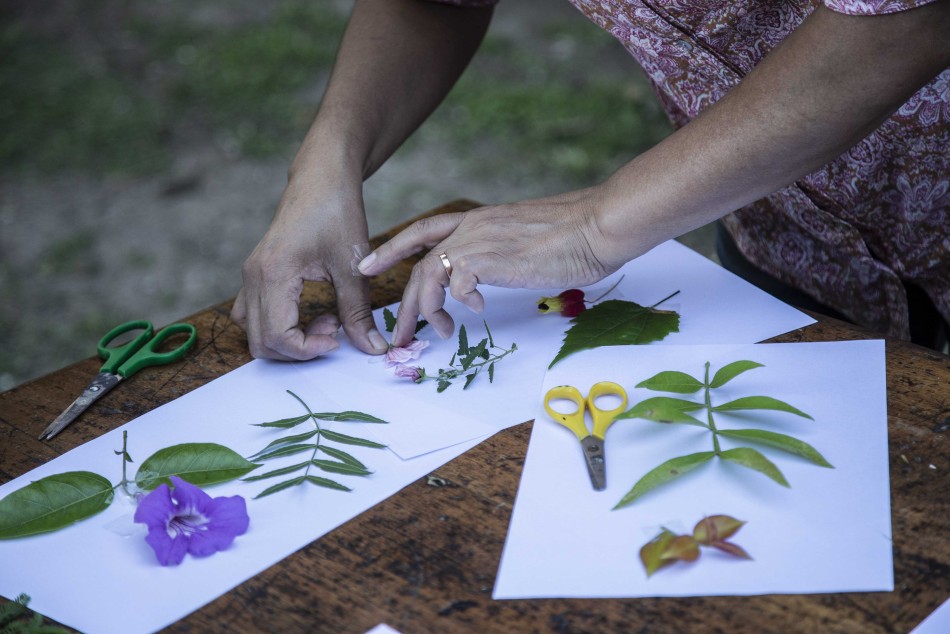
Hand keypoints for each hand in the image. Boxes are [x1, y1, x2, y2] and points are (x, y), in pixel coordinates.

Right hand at [231, 178, 389, 359]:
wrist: (322, 177)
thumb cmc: (337, 212)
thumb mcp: (353, 265)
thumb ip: (359, 312)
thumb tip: (373, 349)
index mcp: (273, 274)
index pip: (277, 337)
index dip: (308, 349)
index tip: (337, 338)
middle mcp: (253, 276)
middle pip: (261, 342)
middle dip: (299, 348)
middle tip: (334, 328)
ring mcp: (251, 275)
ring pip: (254, 331)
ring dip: (287, 339)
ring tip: (325, 318)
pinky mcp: (257, 273)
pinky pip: (255, 314)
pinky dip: (279, 325)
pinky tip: (310, 311)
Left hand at [357, 189, 629, 346]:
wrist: (597, 225)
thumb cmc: (574, 234)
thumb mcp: (525, 238)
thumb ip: (502, 250)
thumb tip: (498, 270)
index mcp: (478, 220)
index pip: (423, 231)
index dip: (392, 248)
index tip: (367, 264)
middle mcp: (471, 227)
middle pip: (418, 264)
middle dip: (403, 303)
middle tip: (396, 334)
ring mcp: (477, 241)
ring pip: (428, 277)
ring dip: (426, 311)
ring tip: (440, 334)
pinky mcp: (489, 258)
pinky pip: (457, 286)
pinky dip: (462, 302)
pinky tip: (480, 310)